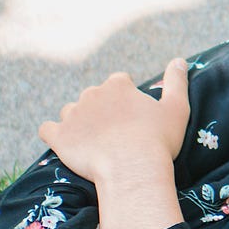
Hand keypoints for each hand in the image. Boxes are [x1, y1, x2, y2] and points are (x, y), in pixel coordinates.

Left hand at [39, 58, 190, 180]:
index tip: (134, 115)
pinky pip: (47, 129)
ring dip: (79, 121)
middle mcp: (92, 94)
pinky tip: (66, 143)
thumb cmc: (158, 139)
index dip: (127, 98)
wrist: (132, 168)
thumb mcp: (177, 108)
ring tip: (93, 142)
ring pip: (71, 112)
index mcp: (118, 85)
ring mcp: (72, 114)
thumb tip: (180, 60)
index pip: (119, 82)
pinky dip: (54, 134)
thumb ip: (177, 81)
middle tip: (116, 132)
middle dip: (102, 110)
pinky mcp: (58, 136)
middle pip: (94, 96)